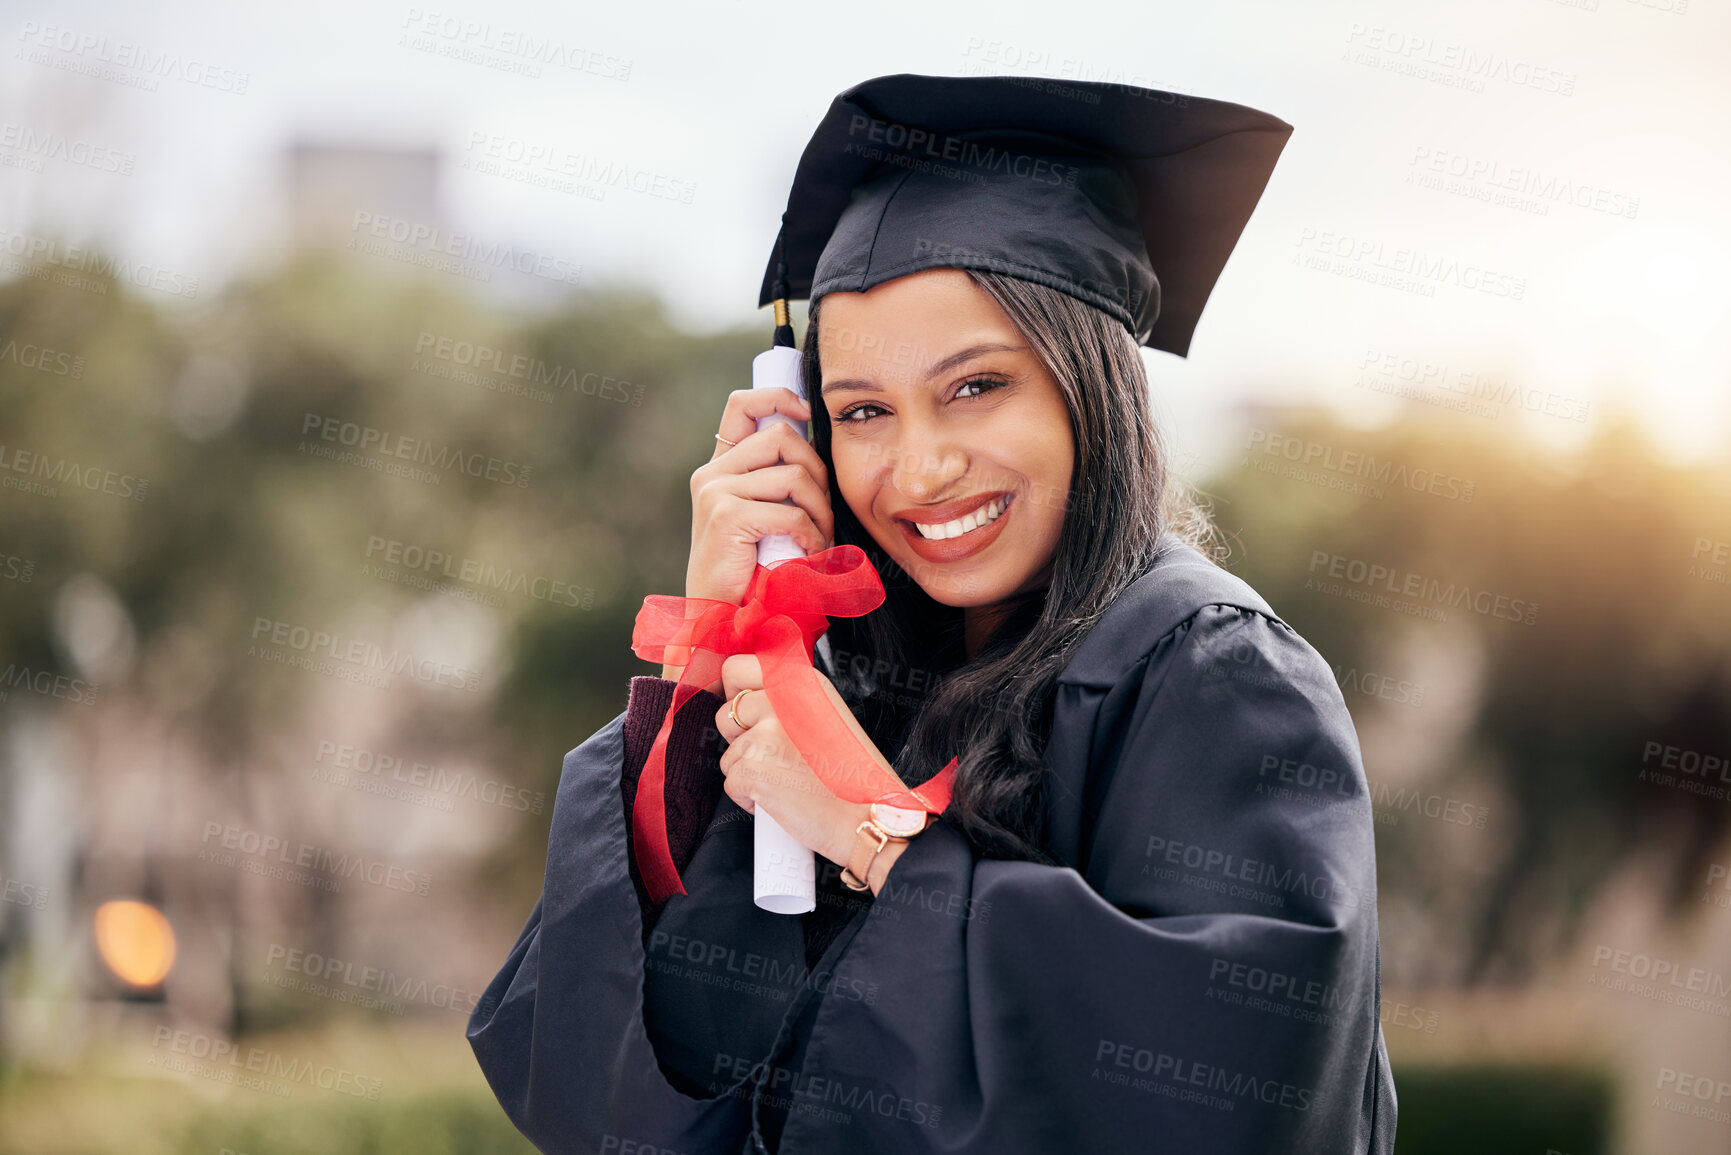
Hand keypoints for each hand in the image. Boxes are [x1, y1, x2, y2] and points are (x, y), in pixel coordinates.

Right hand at [660, 387, 834, 687]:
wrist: (717, 623)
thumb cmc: (749, 577)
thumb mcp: (763, 522)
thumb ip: (778, 484)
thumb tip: (817, 447)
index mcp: (718, 469)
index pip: (743, 404)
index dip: (778, 395)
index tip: (806, 411)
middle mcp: (711, 474)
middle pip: (783, 437)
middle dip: (817, 471)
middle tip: (823, 512)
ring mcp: (716, 492)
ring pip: (794, 474)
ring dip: (819, 510)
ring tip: (817, 540)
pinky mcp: (727, 516)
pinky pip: (789, 509)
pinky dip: (809, 533)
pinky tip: (806, 553)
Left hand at [714, 653, 904, 871]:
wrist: (867, 815)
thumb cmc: (852, 773)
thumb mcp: (824, 712)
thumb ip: (786, 699)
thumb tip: (744, 700)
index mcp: (799, 680)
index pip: (735, 668)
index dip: (735, 695)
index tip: (746, 714)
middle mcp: (780, 700)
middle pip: (726, 714)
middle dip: (741, 739)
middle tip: (777, 756)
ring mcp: (765, 734)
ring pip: (729, 754)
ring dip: (751, 771)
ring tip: (788, 779)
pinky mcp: (752, 769)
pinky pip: (730, 783)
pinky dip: (749, 797)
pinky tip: (782, 798)